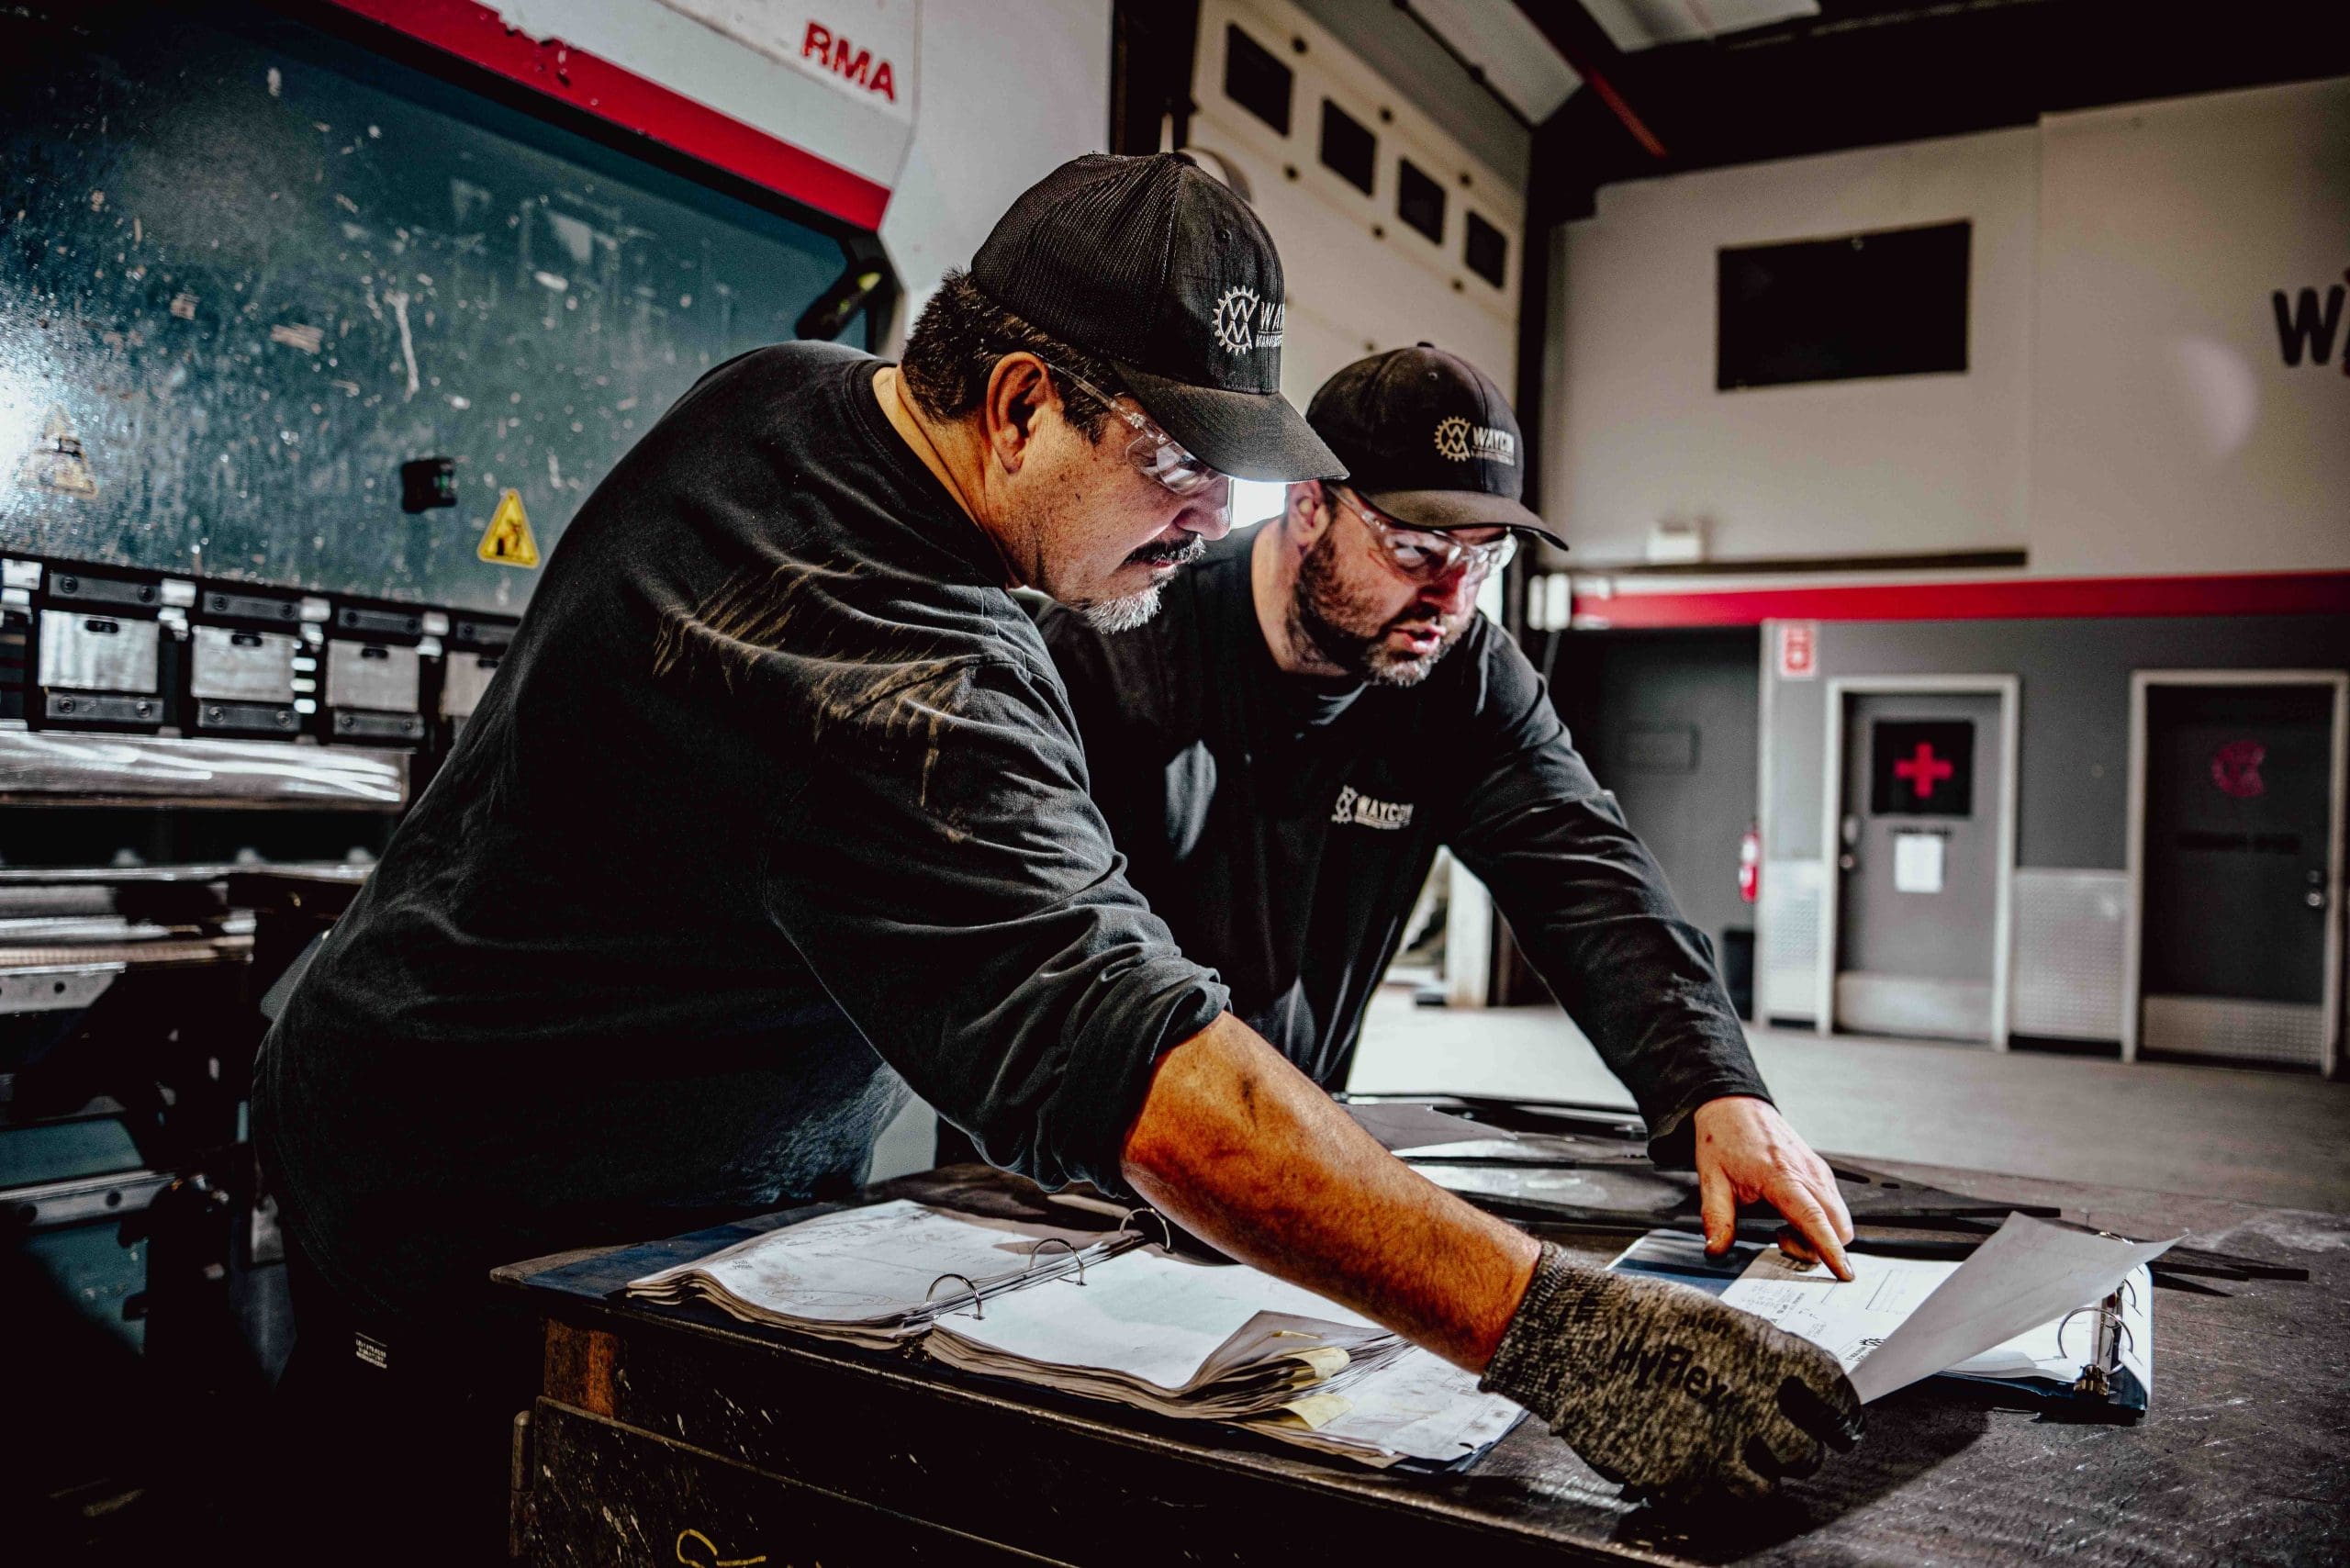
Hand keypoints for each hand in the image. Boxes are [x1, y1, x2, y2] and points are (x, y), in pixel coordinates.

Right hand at [1480, 1243, 1863, 1503]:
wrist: (1568, 1335)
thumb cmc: (1630, 1316)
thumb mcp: (1710, 1316)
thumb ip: (1757, 1354)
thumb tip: (1790, 1390)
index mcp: (1759, 1351)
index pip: (1830, 1392)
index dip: (1844, 1414)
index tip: (1844, 1425)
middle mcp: (1745, 1402)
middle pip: (1806, 1452)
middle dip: (1803, 1451)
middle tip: (1792, 1447)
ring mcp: (1711, 1446)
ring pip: (1766, 1487)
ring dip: (1760, 1475)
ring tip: (1741, 1459)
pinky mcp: (1675, 1478)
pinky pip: (1714, 1499)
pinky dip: (1711, 1487)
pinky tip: (1697, 1463)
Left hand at [1693, 1096, 1853, 1280]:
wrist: (1734, 1106)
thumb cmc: (1723, 1139)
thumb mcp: (1711, 1181)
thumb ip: (1716, 1220)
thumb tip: (1715, 1250)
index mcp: (1781, 1176)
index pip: (1814, 1220)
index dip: (1830, 1250)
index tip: (1843, 1273)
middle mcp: (1807, 1173)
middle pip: (1838, 1225)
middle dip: (1820, 1247)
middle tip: (1781, 1238)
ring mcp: (1818, 1170)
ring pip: (1839, 1218)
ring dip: (1820, 1234)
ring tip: (1782, 1224)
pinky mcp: (1820, 1170)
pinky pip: (1834, 1205)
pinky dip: (1821, 1220)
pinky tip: (1791, 1213)